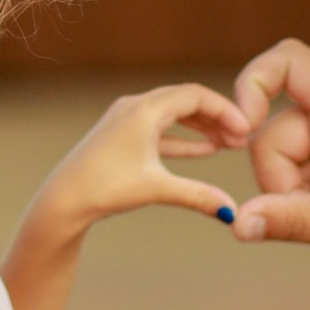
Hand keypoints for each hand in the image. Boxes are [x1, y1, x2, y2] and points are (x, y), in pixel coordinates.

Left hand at [26, 82, 255, 248]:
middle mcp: (134, 106)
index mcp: (144, 109)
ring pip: (173, 115)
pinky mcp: (121, 136)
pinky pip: (160, 131)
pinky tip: (205, 151)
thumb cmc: (104, 188)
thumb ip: (198, 196)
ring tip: (228, 144)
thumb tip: (233, 213)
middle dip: (216, 117)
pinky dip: (183, 139)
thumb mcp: (157, 190)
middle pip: (185, 100)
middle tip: (243, 137)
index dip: (225, 110)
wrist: (63, 200)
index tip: (246, 129)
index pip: (195, 95)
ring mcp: (126, 120)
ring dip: (201, 127)